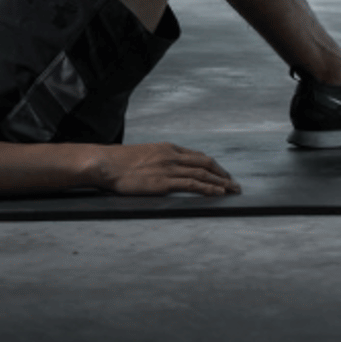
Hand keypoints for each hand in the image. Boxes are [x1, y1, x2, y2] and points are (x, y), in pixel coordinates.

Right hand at [96, 142, 241, 196]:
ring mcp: (169, 168)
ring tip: (233, 190)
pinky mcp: (164, 183)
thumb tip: (166, 170)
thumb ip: (159, 160)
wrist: (106, 164)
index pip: (198, 156)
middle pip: (206, 163)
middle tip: (235, 184)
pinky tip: (218, 193)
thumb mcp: (144, 155)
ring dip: (221, 183)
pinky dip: (209, 188)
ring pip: (203, 174)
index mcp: (168, 148)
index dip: (214, 166)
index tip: (223, 174)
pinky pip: (193, 185)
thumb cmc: (120, 162)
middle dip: (223, 174)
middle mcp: (172, 156)